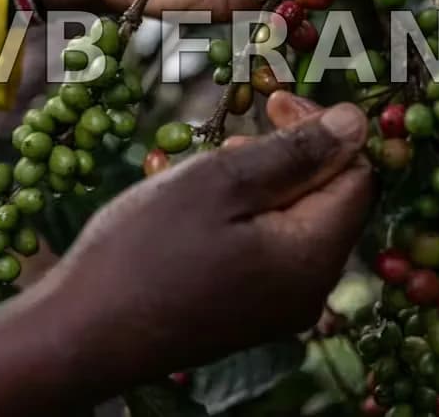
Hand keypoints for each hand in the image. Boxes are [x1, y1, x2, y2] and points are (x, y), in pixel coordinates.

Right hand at [0, 93, 372, 415]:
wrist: (81, 334)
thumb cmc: (143, 251)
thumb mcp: (219, 183)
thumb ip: (294, 154)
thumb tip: (357, 124)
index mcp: (312, 257)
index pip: (357, 177)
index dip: (325, 132)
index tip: (272, 105)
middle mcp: (308, 291)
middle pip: (329, 203)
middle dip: (292, 158)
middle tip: (234, 137)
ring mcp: (277, 309)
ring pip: (295, 225)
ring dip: (264, 185)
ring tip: (211, 170)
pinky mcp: (247, 316)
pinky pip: (268, 253)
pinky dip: (246, 219)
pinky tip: (201, 210)